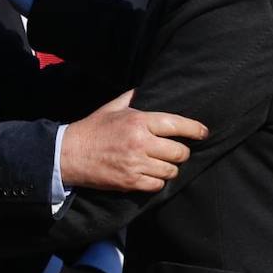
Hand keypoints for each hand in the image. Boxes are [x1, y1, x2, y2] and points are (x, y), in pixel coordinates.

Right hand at [60, 89, 208, 191]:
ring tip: (160, 164)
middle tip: (174, 152)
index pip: (177, 125)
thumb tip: (145, 87)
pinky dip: (156, 181)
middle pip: (179, 152)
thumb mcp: (111, 108)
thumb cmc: (92, 129)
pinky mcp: (131, 182)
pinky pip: (157, 184)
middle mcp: (141, 142)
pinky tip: (149, 174)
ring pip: (171, 170)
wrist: (69, 154)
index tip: (203, 132)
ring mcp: (136, 164)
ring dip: (168, 168)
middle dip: (180, 153)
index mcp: (139, 121)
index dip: (195, 129)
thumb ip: (131, 98)